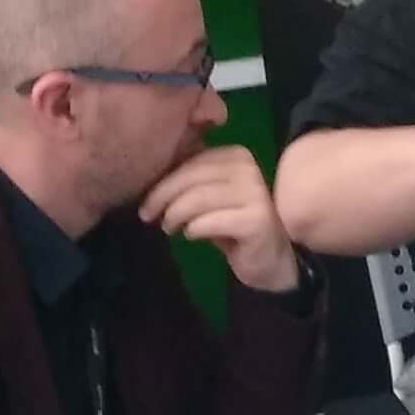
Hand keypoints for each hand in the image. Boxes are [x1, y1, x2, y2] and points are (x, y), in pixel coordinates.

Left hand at [138, 145, 300, 293]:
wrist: (267, 259)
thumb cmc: (232, 225)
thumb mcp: (208, 197)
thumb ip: (189, 180)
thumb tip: (149, 174)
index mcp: (237, 155)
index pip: (191, 161)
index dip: (163, 182)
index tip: (147, 203)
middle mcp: (249, 168)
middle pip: (192, 176)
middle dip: (163, 197)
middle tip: (148, 216)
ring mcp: (256, 193)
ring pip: (199, 198)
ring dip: (175, 215)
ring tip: (169, 228)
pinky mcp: (257, 220)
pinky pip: (211, 221)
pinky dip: (194, 229)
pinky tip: (191, 236)